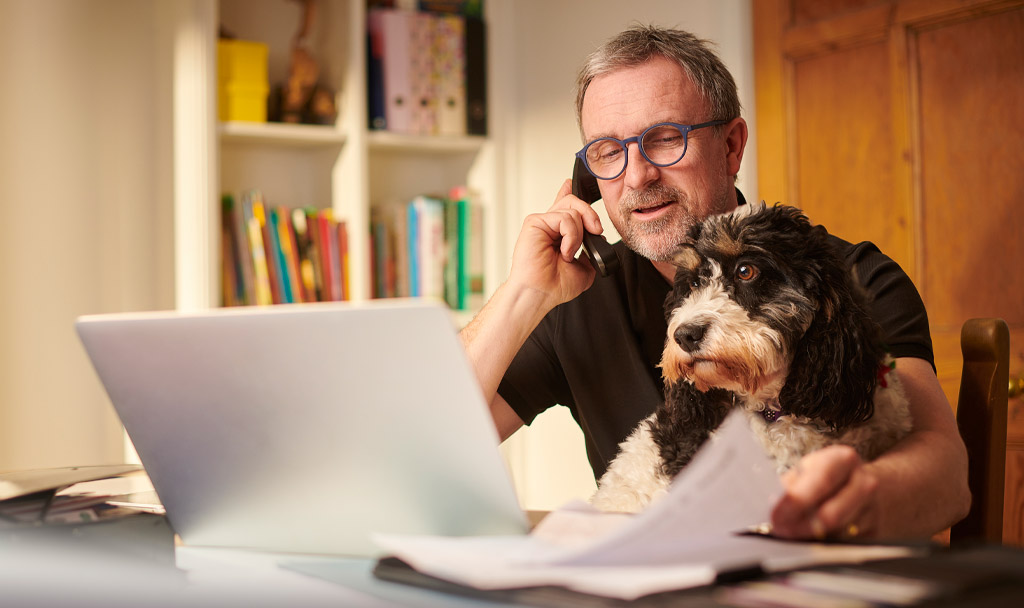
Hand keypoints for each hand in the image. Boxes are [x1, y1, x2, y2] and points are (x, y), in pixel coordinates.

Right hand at [508, 179, 602, 307]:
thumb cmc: (555, 286)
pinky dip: (571, 236)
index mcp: (557, 233)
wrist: (541, 294)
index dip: (567, 193)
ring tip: (569, 254)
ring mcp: (542, 222)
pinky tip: (564, 251)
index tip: (569, 184)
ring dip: (578, 235)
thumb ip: (591, 250)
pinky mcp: (535, 222)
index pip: (563, 206)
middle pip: (573, 202)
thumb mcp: (585, 268)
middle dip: (590, 215)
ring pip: (572, 210)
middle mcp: (549, 225)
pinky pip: (564, 218)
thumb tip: (595, 238)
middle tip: (595, 231)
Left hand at [770, 445, 880, 539]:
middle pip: (832, 514)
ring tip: (792, 533)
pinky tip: (812, 538)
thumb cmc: (827, 477)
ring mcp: (873, 510)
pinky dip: (824, 545)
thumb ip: (792, 485)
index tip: (776, 516)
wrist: (864, 484)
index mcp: (844, 460)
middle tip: (780, 530)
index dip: (797, 501)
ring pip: (837, 534)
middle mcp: (864, 483)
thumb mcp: (809, 470)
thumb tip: (776, 505)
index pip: (821, 481)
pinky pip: (844, 546)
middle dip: (801, 527)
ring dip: (810, 538)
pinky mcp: (876, 533)